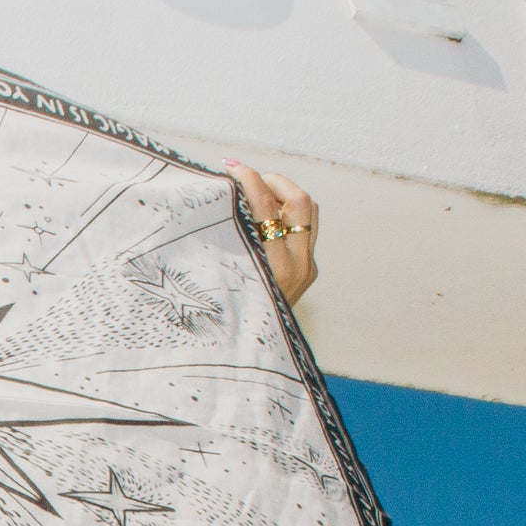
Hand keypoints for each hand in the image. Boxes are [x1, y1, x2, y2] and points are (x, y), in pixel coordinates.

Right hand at [225, 160, 317, 305]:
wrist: (249, 356)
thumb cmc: (223, 316)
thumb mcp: (217, 277)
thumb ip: (222, 237)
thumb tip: (216, 194)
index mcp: (273, 266)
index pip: (266, 205)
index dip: (248, 179)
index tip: (231, 168)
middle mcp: (297, 266)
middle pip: (298, 200)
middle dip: (272, 181)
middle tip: (246, 178)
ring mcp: (307, 269)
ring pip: (307, 212)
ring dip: (282, 196)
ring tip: (256, 196)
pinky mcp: (308, 271)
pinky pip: (302, 230)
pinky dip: (283, 215)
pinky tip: (260, 218)